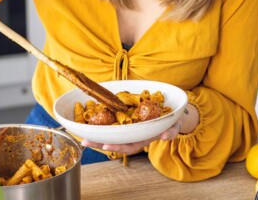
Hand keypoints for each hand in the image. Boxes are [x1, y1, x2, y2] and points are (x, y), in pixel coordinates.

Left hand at [81, 103, 199, 155]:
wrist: (172, 111)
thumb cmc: (173, 119)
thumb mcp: (175, 124)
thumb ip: (172, 130)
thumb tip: (166, 135)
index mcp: (144, 137)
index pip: (130, 144)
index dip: (118, 146)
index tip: (106, 145)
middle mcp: (135, 133)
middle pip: (116, 140)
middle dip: (100, 142)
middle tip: (85, 141)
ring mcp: (130, 125)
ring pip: (112, 131)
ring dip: (98, 133)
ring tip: (82, 133)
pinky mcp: (127, 116)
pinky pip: (114, 120)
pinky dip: (103, 120)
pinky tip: (91, 119)